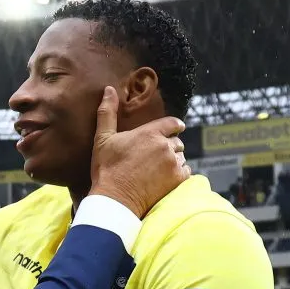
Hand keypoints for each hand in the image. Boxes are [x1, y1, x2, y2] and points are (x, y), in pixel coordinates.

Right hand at [89, 86, 190, 217]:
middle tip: (157, 156)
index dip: (174, 126)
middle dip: (170, 146)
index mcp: (150, 132)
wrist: (116, 199)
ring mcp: (173, 163)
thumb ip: (107, 112)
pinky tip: (166, 178)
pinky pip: (186, 171)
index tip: (175, 129)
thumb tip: (109, 89)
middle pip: (177, 141)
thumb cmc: (107, 169)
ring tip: (160, 168)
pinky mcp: (177, 179)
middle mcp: (165, 145)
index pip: (173, 123)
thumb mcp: (103, 138)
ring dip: (174, 160)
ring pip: (181, 157)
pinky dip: (179, 173)